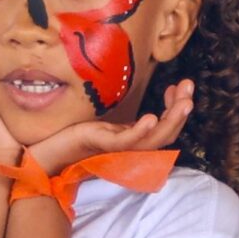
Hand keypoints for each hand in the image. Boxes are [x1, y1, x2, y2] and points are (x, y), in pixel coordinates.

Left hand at [27, 80, 194, 175]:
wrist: (47, 152)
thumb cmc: (75, 137)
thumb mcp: (107, 125)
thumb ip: (127, 120)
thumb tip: (138, 98)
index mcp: (133, 142)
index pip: (165, 128)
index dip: (177, 108)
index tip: (183, 86)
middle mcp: (129, 148)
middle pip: (165, 135)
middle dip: (181, 112)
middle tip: (191, 89)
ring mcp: (117, 148)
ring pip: (153, 140)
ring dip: (171, 121)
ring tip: (184, 103)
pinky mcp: (101, 145)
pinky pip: (126, 142)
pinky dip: (141, 132)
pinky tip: (152, 117)